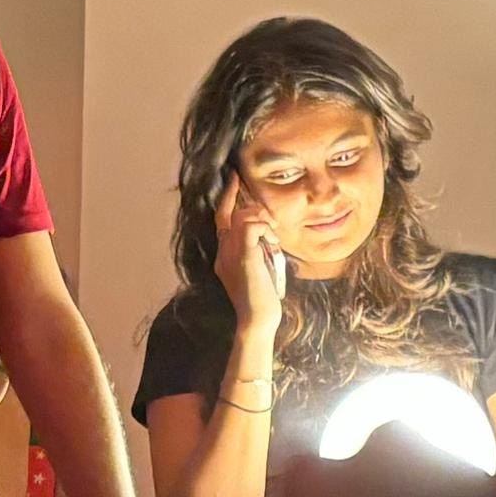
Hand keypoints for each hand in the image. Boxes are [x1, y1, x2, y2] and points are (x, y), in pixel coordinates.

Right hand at [211, 186, 287, 324]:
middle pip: (233, 212)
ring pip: (244, 215)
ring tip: (273, 239)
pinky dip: (266, 230)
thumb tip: (270, 232)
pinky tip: (272, 244)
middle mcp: (223, 250)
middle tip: (272, 227)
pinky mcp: (243, 257)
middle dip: (255, 210)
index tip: (233, 176)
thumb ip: (257, 249)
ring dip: (264, 221)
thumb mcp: (259, 267)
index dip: (228, 195)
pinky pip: (252, 226)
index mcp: (224, 253)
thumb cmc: (262, 298)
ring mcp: (230, 253)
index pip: (222, 216)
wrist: (257, 319)